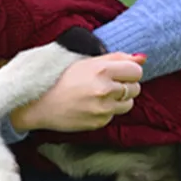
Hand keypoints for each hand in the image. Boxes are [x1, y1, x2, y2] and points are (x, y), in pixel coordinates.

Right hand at [9, 52, 145, 132]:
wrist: (37, 104)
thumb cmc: (59, 78)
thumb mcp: (84, 61)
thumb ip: (116, 58)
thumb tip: (143, 57)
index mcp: (101, 69)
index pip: (136, 71)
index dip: (129, 71)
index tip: (119, 72)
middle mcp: (104, 89)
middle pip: (135, 88)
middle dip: (125, 85)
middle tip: (107, 83)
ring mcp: (102, 109)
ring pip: (128, 104)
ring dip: (119, 99)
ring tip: (99, 94)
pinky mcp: (98, 122)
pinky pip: (113, 115)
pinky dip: (107, 110)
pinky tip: (90, 105)